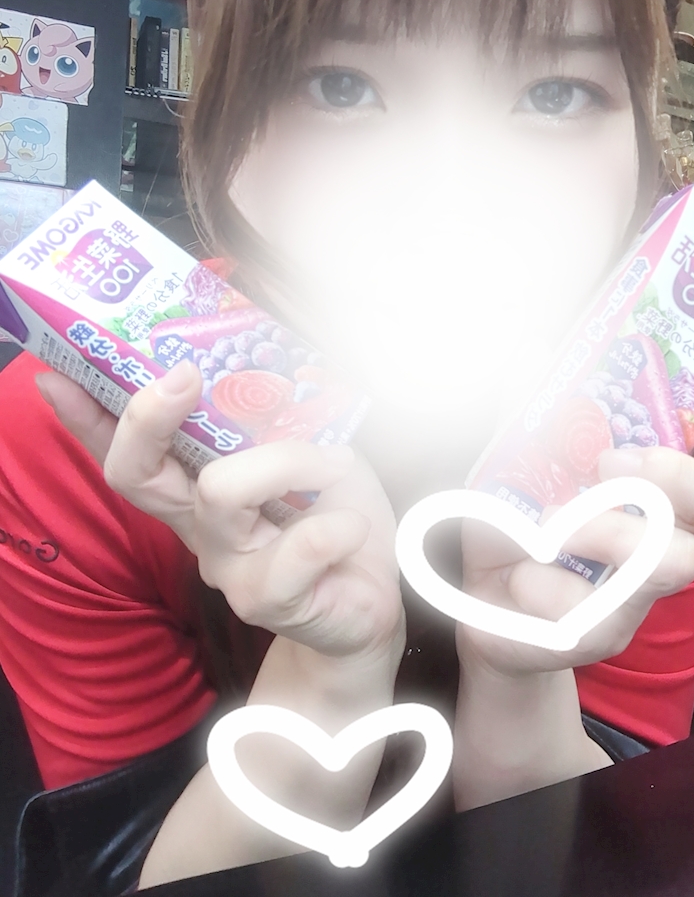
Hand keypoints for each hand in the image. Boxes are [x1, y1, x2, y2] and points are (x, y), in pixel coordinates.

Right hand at [36, 361, 403, 659]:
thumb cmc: (332, 510)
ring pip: (222, 491)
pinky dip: (336, 525)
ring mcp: (226, 566)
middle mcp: (198, 525)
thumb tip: (265, 361)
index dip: (88, 417)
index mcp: (198, 485)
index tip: (55, 374)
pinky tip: (352, 528)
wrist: (371, 595)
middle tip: (183, 376)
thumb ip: (277, 414)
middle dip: (146, 418)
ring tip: (334, 462)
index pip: (128, 451)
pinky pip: (296, 548)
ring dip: (290, 459)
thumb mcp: (311, 444)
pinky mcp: (266, 599)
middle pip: (135, 474)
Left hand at [457, 395, 693, 677]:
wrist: (479, 600)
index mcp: (647, 489)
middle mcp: (658, 537)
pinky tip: (518, 578)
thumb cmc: (513, 521)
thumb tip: (530, 349)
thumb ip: (530, 409)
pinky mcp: (604, 635)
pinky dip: (540, 581)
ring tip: (548, 524)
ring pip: (669, 561)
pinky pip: (590, 608)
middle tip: (607, 463)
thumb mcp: (513, 458)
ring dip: (604, 529)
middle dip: (672, 478)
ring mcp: (638, 591)